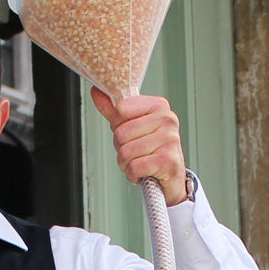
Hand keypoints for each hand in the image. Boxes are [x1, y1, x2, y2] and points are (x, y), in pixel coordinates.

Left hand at [90, 89, 188, 204]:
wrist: (171, 177)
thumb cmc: (151, 150)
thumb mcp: (133, 127)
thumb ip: (115, 112)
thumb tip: (96, 92)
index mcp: (158, 105)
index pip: (121, 109)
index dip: (117, 126)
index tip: (129, 133)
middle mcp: (167, 119)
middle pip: (120, 133)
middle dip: (121, 148)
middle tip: (135, 152)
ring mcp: (169, 139)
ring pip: (125, 152)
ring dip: (126, 163)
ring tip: (139, 162)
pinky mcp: (167, 160)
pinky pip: (134, 167)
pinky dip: (133, 174)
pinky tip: (143, 172)